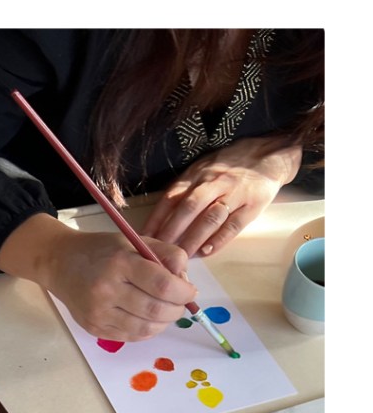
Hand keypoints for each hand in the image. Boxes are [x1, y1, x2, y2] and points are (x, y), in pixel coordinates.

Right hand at [0, 214, 196, 341]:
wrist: (60, 264)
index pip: (163, 285)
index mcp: (120, 263)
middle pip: (156, 310)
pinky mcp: (94, 327)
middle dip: (176, 310)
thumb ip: (166, 255)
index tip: (189, 291)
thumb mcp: (134, 241)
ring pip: (145, 329)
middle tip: (179, 304)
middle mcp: (107, 290)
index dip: (184, 292)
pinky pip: (130, 336)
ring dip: (163, 323)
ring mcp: (98, 312)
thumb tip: (185, 282)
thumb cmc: (100, 251)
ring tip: (164, 312)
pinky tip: (147, 319)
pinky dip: (146, 330)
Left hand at [141, 138, 302, 257]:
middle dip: (171, 232)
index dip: (156, 219)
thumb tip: (156, 222)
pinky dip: (219, 240)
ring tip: (180, 257)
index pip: (172, 197)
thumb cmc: (227, 167)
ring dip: (193, 239)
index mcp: (197, 174)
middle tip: (159, 253)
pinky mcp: (253, 204)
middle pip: (189, 208)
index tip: (143, 239)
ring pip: (210, 217)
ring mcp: (235, 193)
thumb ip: (181, 192)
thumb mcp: (201, 171)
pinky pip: (234, 224)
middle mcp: (214, 182)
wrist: (269, 154)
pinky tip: (206, 252)